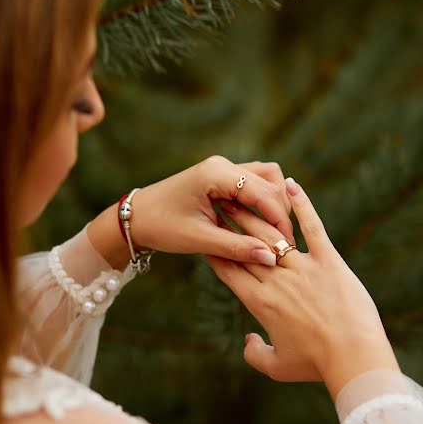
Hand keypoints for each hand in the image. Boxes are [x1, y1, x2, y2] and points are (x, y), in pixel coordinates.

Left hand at [128, 156, 294, 264]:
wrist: (135, 218)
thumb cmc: (161, 226)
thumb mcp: (199, 240)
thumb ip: (237, 248)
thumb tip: (271, 258)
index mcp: (216, 174)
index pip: (263, 192)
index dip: (280, 218)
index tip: (287, 244)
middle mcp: (222, 165)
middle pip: (271, 179)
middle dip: (281, 209)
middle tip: (283, 240)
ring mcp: (222, 169)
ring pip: (265, 179)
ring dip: (273, 204)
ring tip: (273, 233)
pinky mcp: (221, 178)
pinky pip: (252, 185)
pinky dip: (261, 203)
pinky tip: (259, 226)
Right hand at [205, 178, 399, 397]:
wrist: (354, 357)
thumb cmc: (316, 366)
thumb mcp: (278, 368)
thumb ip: (255, 354)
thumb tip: (248, 339)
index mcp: (259, 303)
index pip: (229, 270)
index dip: (216, 251)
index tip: (207, 236)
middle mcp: (276, 280)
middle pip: (246, 245)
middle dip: (230, 223)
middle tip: (220, 203)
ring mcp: (303, 267)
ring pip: (272, 233)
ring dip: (255, 211)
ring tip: (244, 192)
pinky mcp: (330, 260)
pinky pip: (313, 227)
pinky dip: (302, 205)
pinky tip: (291, 185)